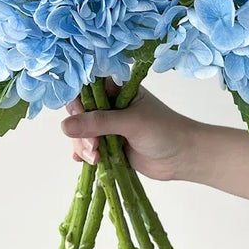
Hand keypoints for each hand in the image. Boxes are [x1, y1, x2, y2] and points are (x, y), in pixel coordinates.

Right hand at [60, 84, 200, 180]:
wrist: (184, 158)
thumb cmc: (165, 131)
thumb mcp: (131, 123)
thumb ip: (99, 123)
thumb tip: (64, 126)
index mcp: (117, 89)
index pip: (87, 86)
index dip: (78, 100)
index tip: (77, 115)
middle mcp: (111, 104)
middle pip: (80, 111)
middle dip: (81, 130)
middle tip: (93, 146)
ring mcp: (109, 125)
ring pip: (82, 132)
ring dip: (84, 145)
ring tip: (97, 158)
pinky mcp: (109, 144)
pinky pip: (88, 147)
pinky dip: (85, 154)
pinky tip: (89, 161)